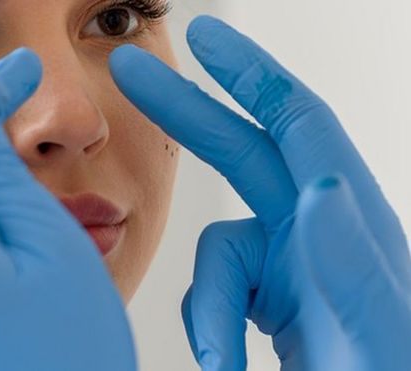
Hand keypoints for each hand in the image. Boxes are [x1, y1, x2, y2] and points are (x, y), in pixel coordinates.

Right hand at [109, 15, 409, 370]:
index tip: (204, 37)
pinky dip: (206, 323)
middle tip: (130, 71)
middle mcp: (317, 233)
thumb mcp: (377, 335)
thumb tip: (323, 186)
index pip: (298, 124)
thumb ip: (352, 266)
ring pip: (217, 249)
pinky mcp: (265, 295)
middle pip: (242, 152)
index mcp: (350, 226)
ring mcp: (288, 263)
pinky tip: (223, 359)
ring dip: (208, 305)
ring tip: (219, 359)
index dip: (250, 74)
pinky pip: (212, 288)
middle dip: (184, 109)